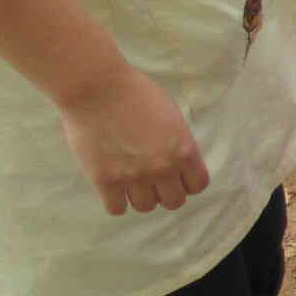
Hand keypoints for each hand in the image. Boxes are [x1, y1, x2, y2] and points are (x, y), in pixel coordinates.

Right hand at [56, 65, 209, 214]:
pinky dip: (116, 201)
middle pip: (174, 202)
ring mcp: (134, 177)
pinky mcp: (105, 181)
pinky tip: (113, 186)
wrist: (97, 87)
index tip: (177, 177)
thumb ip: (178, 143)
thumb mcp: (172, 115)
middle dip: (165, 191)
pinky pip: (117, 209)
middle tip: (152, 179)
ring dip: (140, 196)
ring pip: (146, 207)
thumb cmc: (135, 93)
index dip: (187, 182)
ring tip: (131, 181)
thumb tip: (178, 161)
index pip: (198, 186)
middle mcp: (163, 168)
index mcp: (184, 151)